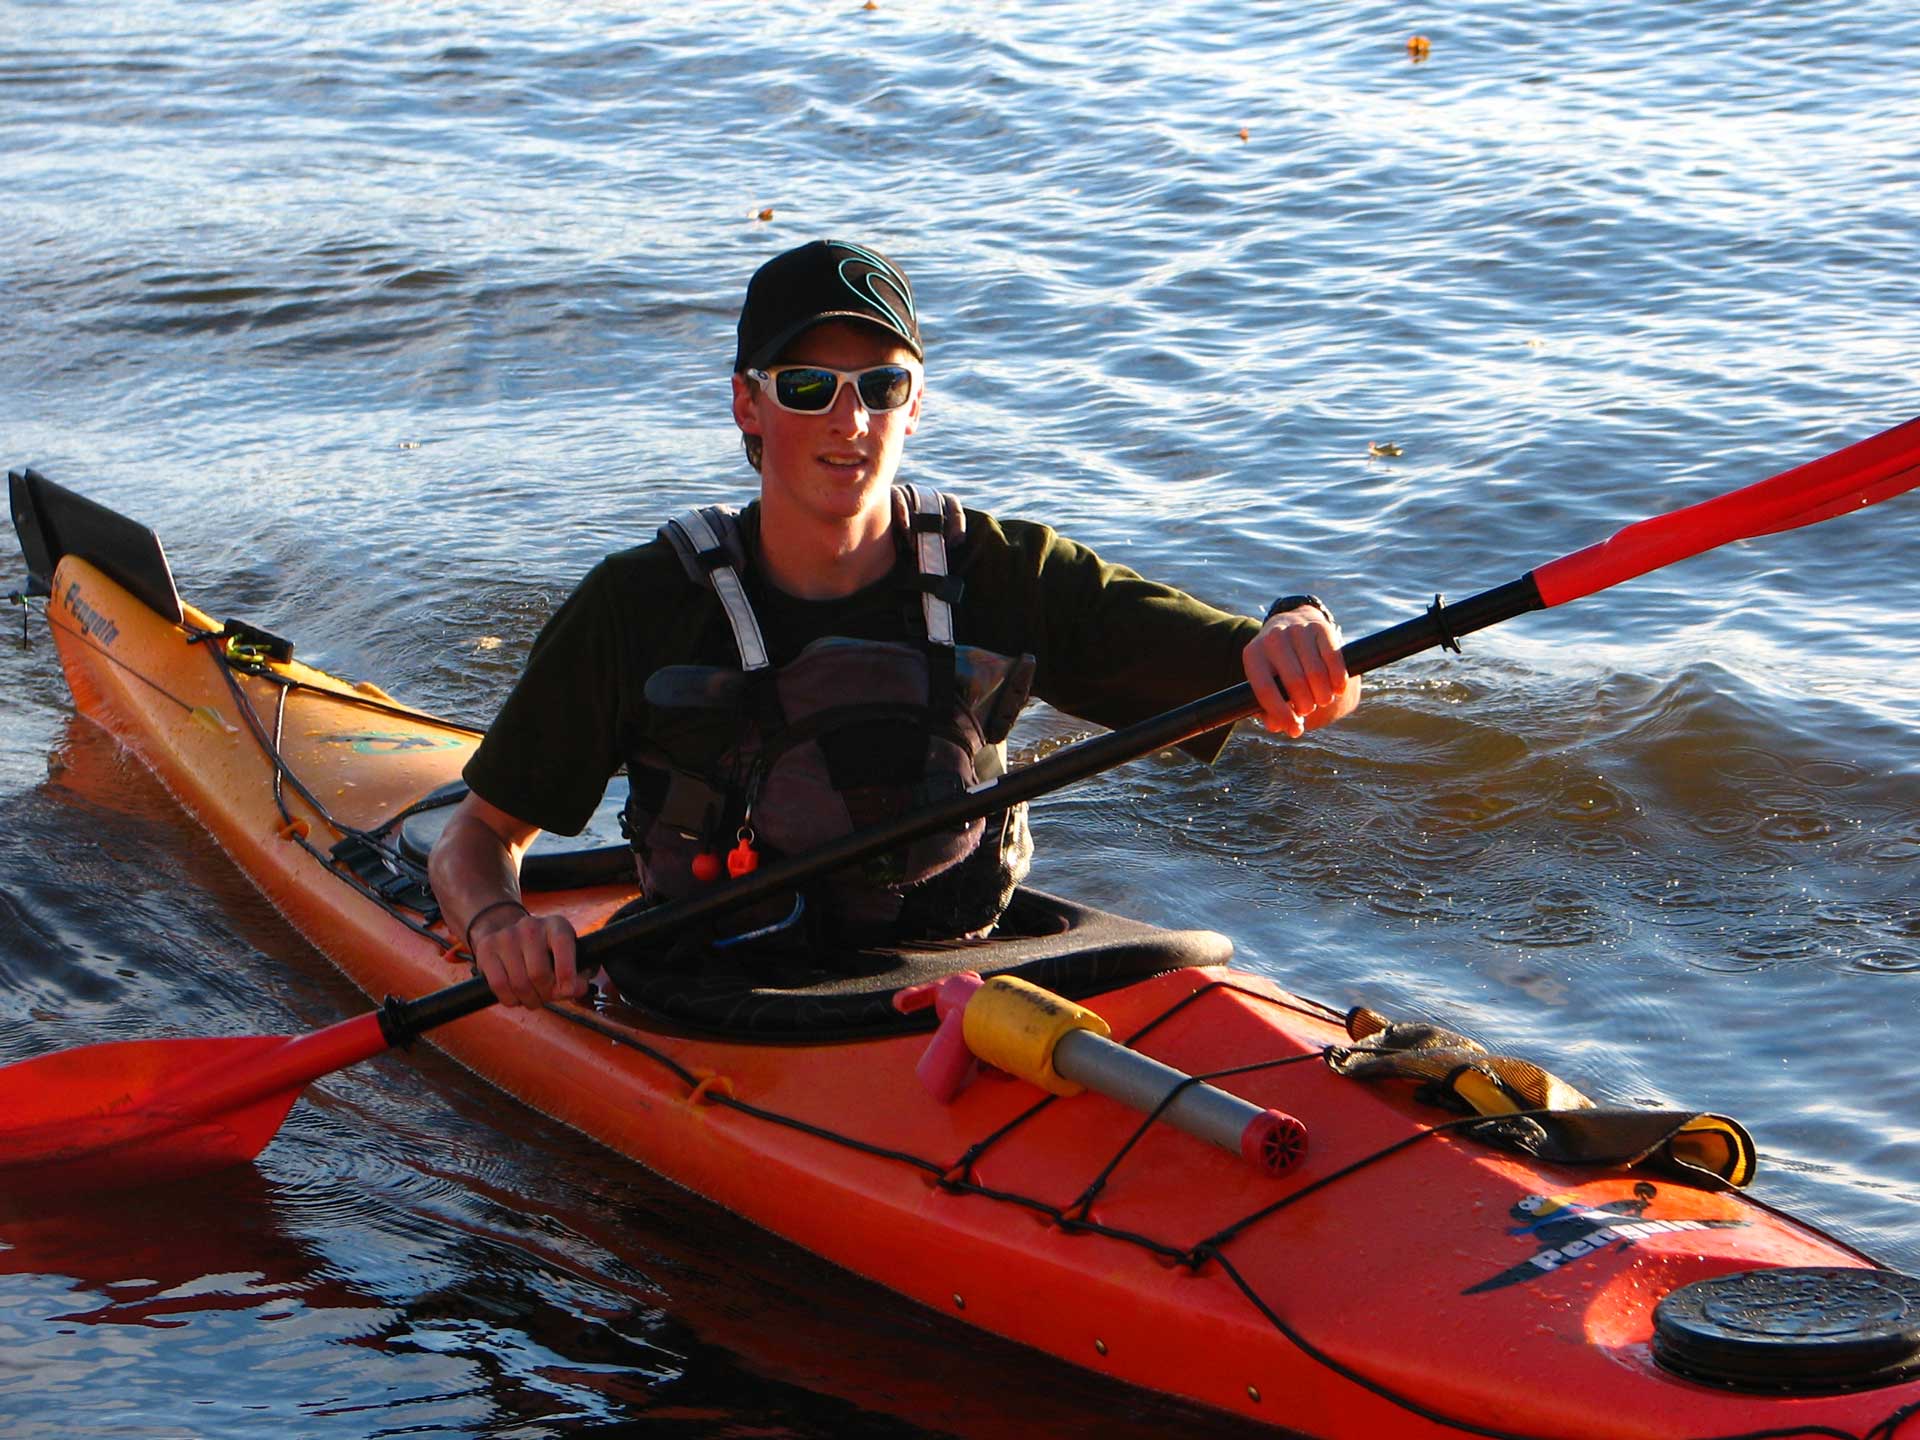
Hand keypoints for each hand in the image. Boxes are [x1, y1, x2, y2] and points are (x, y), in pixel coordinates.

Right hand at [468, 903, 589, 1007]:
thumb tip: (575, 989)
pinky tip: (516, 997)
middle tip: (546, 998)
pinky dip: (510, 999)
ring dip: (528, 1000)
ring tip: (532, 998)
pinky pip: (499, 985)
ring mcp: (506, 936)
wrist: (507, 933)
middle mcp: (531, 926)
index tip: (567, 990)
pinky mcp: (487, 948)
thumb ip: (577, 975)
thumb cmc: (544, 951)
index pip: (563, 944)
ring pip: (519, 983)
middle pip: (539, 973)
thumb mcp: (566, 956)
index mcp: (556, 925)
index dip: (567, 971)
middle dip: (545, 995)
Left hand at [1242, 604, 1360, 737]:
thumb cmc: (1278, 665)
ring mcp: (1297, 630)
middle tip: (1308, 710)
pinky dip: (1338, 679)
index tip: (1295, 729)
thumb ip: (1271, 710)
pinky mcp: (1321, 627)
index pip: (1265, 689)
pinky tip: (1337, 689)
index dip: (1281, 713)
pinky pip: (1334, 658)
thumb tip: (1289, 728)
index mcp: (1253, 655)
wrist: (1292, 623)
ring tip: (1322, 700)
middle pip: (1294, 682)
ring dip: (1323, 695)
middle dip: (1305, 705)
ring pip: (1316, 672)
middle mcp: (1273, 639)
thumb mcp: (1267, 683)